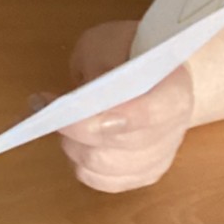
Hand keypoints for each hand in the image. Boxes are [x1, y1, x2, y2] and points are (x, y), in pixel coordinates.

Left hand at [57, 20, 195, 192]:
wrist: (158, 74)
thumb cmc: (131, 53)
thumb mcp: (112, 41)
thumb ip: (98, 64)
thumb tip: (76, 98)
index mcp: (173, 93)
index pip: (149, 113)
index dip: (111, 117)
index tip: (75, 109)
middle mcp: (172, 132)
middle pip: (121, 145)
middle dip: (78, 130)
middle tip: (50, 109)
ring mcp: (160, 158)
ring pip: (106, 167)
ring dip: (75, 147)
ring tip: (61, 123)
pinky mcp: (143, 175)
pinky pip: (105, 182)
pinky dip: (82, 165)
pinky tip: (76, 142)